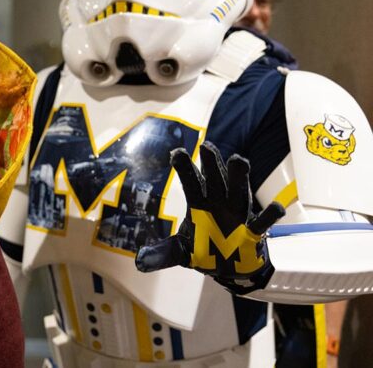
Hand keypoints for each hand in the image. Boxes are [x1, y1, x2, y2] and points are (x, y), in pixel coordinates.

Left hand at [135, 142, 284, 292]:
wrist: (229, 269)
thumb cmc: (204, 251)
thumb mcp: (180, 253)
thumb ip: (162, 255)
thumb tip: (139, 263)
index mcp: (199, 205)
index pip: (191, 183)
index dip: (185, 168)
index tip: (176, 153)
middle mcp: (219, 204)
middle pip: (215, 180)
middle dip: (211, 164)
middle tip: (207, 146)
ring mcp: (237, 215)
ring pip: (238, 191)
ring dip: (239, 176)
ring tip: (239, 160)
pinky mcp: (253, 231)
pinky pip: (263, 221)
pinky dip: (270, 214)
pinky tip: (277, 208)